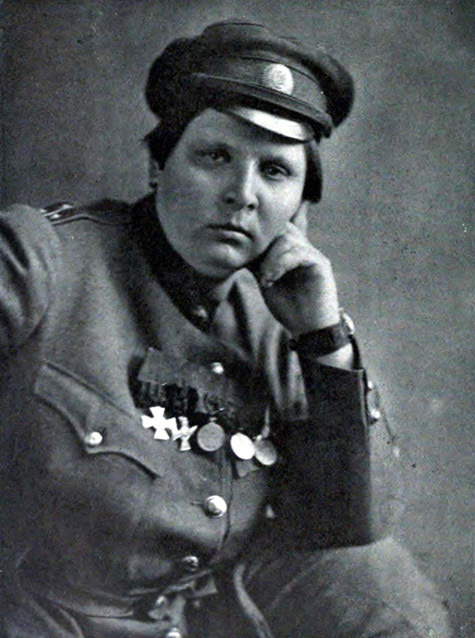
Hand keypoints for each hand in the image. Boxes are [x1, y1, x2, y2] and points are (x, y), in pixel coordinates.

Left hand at [253, 204, 339, 336]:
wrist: (309, 330)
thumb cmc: (289, 308)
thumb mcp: (267, 281)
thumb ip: (258, 263)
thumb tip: (239, 249)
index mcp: (290, 252)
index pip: (275, 229)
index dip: (258, 238)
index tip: (245, 257)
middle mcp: (303, 249)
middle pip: (280, 228)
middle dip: (262, 245)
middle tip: (253, 266)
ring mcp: (313, 255)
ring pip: (286, 238)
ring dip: (269, 258)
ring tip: (265, 278)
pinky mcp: (321, 264)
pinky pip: (298, 252)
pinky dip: (280, 263)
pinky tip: (272, 278)